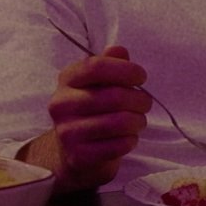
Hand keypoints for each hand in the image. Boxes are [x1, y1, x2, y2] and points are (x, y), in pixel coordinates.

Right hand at [19, 44, 151, 192]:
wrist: (73, 151)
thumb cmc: (93, 108)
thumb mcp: (98, 82)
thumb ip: (110, 64)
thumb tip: (119, 50)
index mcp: (67, 79)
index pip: (97, 66)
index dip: (125, 69)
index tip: (141, 77)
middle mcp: (61, 104)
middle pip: (115, 96)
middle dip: (140, 100)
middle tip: (144, 104)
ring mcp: (67, 132)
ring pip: (120, 122)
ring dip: (138, 121)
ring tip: (138, 121)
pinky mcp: (78, 155)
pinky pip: (118, 145)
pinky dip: (131, 141)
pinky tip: (128, 138)